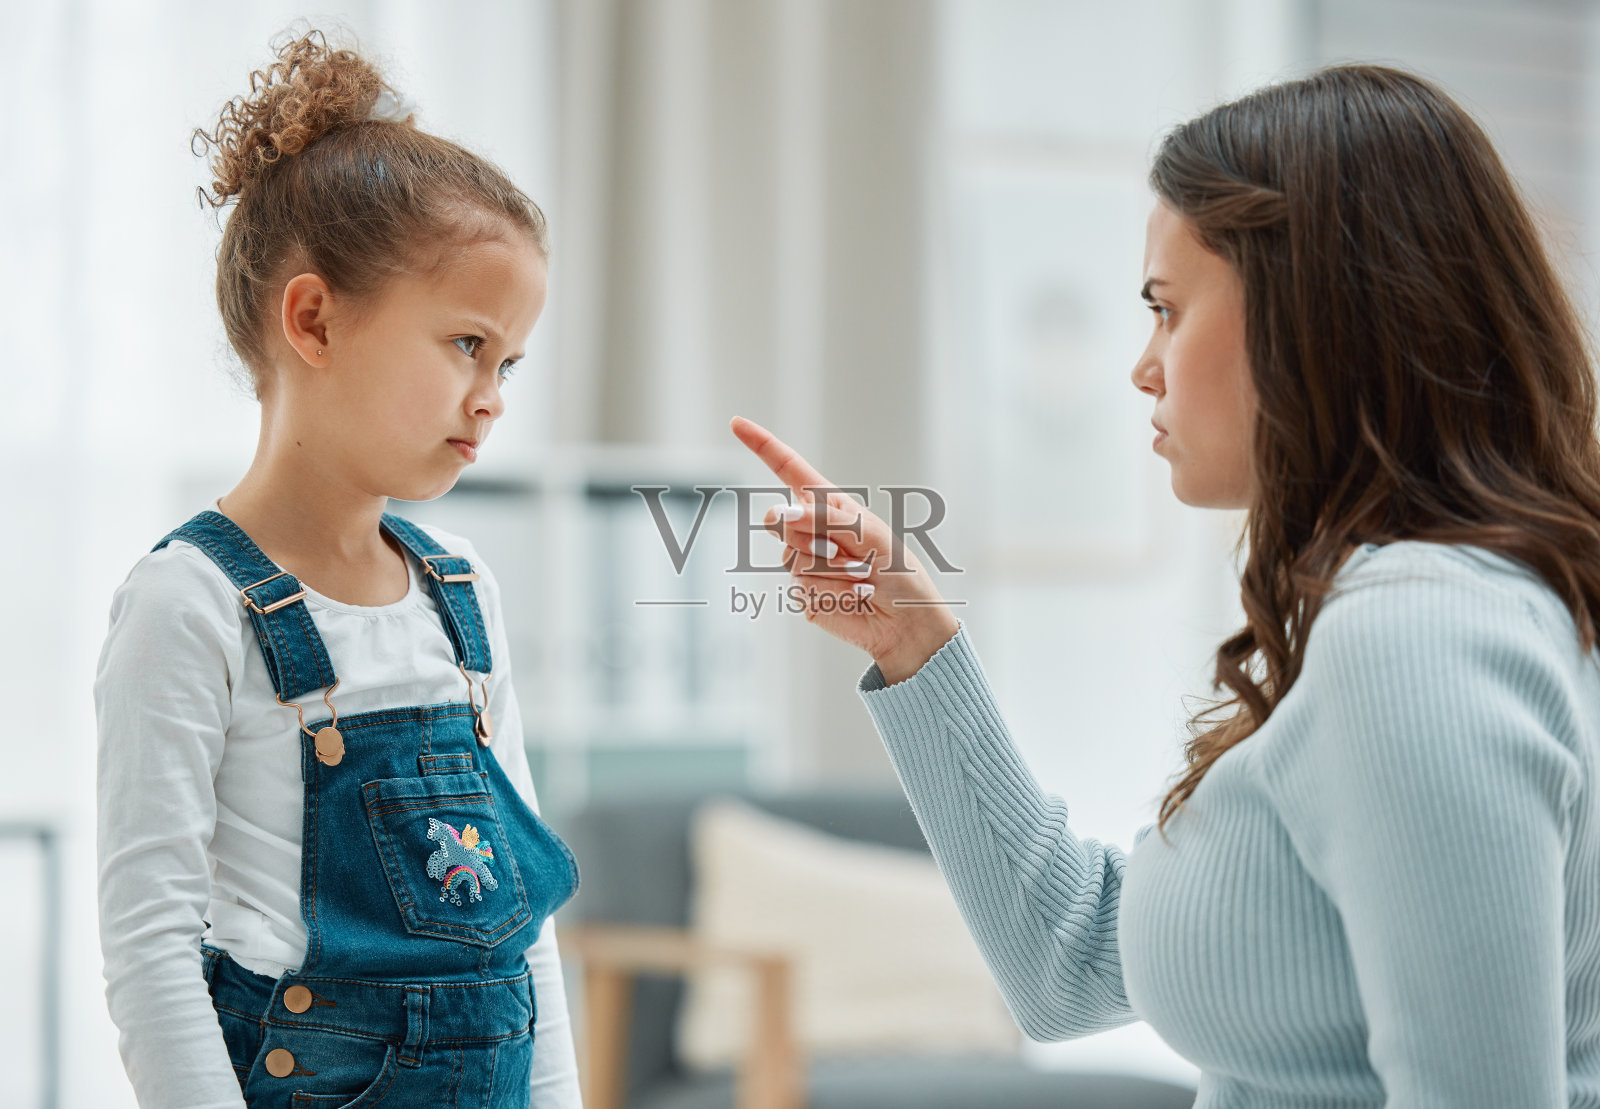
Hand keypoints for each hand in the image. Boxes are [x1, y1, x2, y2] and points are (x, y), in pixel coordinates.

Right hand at [729, 416, 960, 683]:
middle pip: (778, 520)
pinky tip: (853, 597)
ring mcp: (805, 562)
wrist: (906, 623)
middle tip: (844, 551)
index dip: (763, 446)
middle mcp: (813, 530)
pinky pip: (801, 586)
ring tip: (860, 578)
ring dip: (830, 569)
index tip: (736, 423)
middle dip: (804, 533)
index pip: (789, 470)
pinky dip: (831, 592)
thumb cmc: (900, 572)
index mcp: (831, 506)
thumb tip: (780, 514)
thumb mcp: (872, 534)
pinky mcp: (804, 593)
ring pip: (791, 557)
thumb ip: (827, 519)